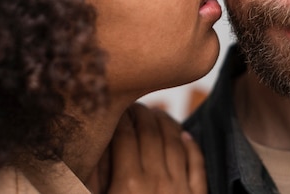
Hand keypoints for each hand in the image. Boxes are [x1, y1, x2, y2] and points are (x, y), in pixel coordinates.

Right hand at [92, 103, 206, 193]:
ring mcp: (179, 190)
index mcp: (127, 183)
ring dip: (166, 122)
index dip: (119, 116)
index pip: (123, 134)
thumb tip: (91, 151)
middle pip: (150, 133)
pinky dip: (192, 147)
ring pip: (175, 143)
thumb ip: (93, 179)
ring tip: (157, 113)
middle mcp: (156, 182)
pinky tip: (186, 136)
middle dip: (141, 113)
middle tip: (134, 104)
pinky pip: (197, 165)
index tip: (116, 107)